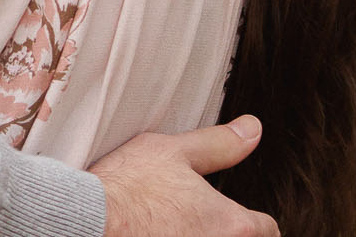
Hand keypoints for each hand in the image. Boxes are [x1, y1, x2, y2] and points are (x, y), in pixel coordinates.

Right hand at [93, 116, 277, 236]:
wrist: (88, 219)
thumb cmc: (126, 187)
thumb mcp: (171, 152)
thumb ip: (218, 145)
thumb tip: (251, 129)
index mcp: (233, 225)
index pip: (267, 230)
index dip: (249, 220)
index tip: (224, 215)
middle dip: (227, 233)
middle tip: (197, 223)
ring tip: (177, 230)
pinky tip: (158, 236)